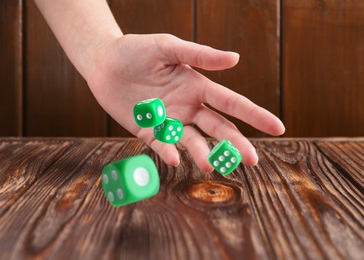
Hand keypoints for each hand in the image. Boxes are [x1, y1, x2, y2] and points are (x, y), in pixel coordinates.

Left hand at [87, 34, 284, 171]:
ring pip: (192, 140)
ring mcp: (168, 121)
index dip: (255, 115)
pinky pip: (161, 145)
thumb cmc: (136, 50)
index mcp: (197, 86)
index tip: (278, 128)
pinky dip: (168, 152)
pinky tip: (174, 158)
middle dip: (235, 144)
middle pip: (217, 128)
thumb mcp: (168, 47)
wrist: (104, 63)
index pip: (232, 103)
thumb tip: (236, 59)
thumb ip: (199, 55)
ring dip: (202, 152)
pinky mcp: (148, 131)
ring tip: (210, 164)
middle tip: (252, 160)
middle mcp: (187, 107)